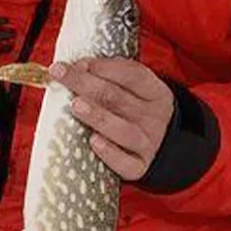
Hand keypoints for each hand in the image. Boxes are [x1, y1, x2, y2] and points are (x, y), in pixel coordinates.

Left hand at [48, 58, 174, 181]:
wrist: (169, 151)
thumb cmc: (141, 116)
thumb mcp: (139, 94)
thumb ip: (114, 80)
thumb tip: (77, 68)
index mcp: (155, 93)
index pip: (132, 75)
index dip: (104, 67)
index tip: (78, 63)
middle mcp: (153, 117)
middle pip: (118, 98)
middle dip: (86, 84)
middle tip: (61, 75)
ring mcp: (148, 143)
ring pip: (122, 129)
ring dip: (97, 116)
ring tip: (76, 105)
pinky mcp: (141, 167)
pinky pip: (126, 162)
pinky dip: (110, 153)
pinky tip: (94, 142)